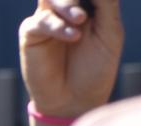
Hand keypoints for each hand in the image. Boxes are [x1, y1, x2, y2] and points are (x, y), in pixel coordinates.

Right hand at [20, 0, 123, 117]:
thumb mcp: (110, 33)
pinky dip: (57, 25)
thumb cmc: (95, 69)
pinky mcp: (30, 35)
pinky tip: (72, 36)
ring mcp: (46, 21)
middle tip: (85, 12)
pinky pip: (40, 21)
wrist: (74, 101)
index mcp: (86, 6)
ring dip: (67, 4)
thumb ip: (106, 4)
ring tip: (81, 19)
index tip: (96, 6)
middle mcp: (64, 10)